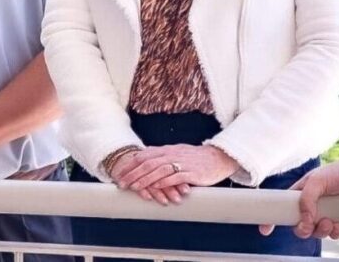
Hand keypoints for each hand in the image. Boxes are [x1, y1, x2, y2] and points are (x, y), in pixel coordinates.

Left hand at [110, 144, 236, 204]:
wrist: (219, 158)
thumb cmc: (197, 158)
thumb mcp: (177, 153)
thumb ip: (162, 157)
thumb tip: (145, 161)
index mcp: (167, 150)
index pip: (144, 155)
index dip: (130, 165)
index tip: (120, 174)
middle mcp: (172, 154)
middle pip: (148, 163)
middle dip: (133, 174)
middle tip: (122, 183)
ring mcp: (182, 163)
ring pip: (159, 170)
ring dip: (145, 179)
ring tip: (134, 187)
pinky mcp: (192, 173)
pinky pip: (175, 177)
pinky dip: (164, 182)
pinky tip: (156, 187)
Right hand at [258, 158, 338, 238]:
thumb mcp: (317, 181)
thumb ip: (306, 200)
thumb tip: (304, 221)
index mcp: (300, 194)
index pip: (282, 208)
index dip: (272, 219)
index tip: (265, 230)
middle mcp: (312, 205)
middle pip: (298, 225)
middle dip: (302, 230)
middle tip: (308, 228)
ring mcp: (326, 213)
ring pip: (316, 232)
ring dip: (321, 231)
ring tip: (329, 221)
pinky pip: (333, 234)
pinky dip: (335, 232)